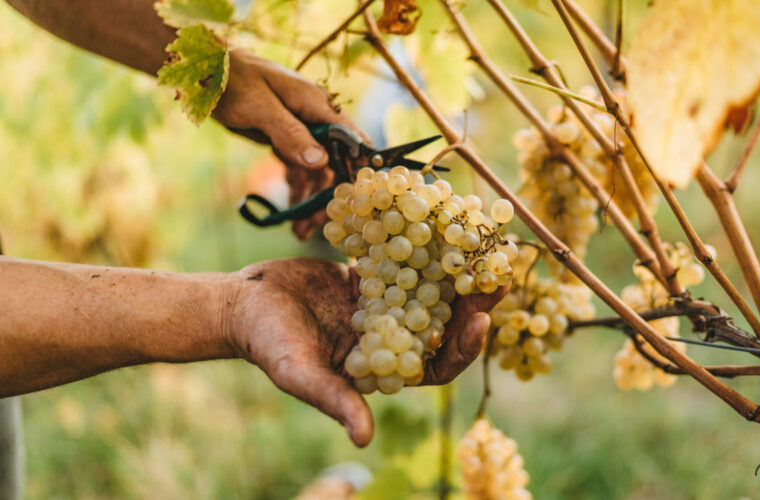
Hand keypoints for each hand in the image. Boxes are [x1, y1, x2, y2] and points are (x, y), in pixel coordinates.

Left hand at [213, 49, 367, 238]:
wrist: (206, 70)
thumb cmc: (233, 80)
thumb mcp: (260, 107)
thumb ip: (290, 133)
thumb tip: (320, 161)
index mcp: (315, 105)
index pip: (349, 137)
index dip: (358, 166)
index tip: (358, 197)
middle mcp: (314, 118)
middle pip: (333, 161)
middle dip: (329, 194)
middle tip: (320, 224)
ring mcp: (300, 130)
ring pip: (315, 170)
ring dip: (310, 199)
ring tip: (302, 231)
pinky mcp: (285, 139)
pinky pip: (297, 168)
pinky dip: (296, 190)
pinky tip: (292, 214)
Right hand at [224, 258, 505, 446]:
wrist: (244, 302)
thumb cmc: (268, 345)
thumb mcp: (300, 374)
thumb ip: (334, 400)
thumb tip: (365, 439)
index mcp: (384, 369)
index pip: (436, 366)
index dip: (463, 347)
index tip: (481, 320)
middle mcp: (391, 337)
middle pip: (443, 323)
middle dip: (473, 302)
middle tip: (497, 274)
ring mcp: (384, 304)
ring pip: (430, 289)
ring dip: (457, 270)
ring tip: (482, 243)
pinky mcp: (372, 276)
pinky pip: (405, 260)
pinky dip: (423, 244)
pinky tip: (442, 222)